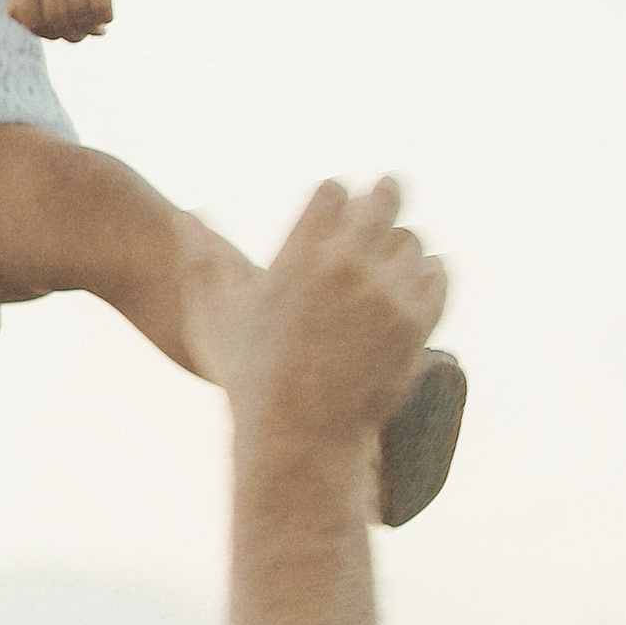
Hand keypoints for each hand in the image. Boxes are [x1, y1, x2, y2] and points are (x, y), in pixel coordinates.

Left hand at [9, 0, 122, 42]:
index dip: (44, 33)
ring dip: (90, 29)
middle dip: (71, 34)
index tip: (58, 31)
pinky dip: (105, 18)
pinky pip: (102, 6)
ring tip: (95, 28)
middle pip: (57, 21)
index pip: (30, 20)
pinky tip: (106, 18)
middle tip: (82, 33)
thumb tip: (68, 38)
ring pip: (81, 16)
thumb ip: (38, 12)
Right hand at [227, 180, 445, 457]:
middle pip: (382, 200)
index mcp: (299, 256)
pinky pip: (437, 276)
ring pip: (412, 240)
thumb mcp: (215, 316)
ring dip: (402, 240)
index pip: (334, 191)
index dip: (334, 193)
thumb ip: (202, 260)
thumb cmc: (249, 378)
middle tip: (389, 186)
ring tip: (397, 246)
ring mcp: (386, 295)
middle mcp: (346, 267)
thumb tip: (188, 214)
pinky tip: (422, 273)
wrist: (299, 438)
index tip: (337, 199)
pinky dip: (430, 272)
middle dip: (384, 192)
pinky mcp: (416, 325)